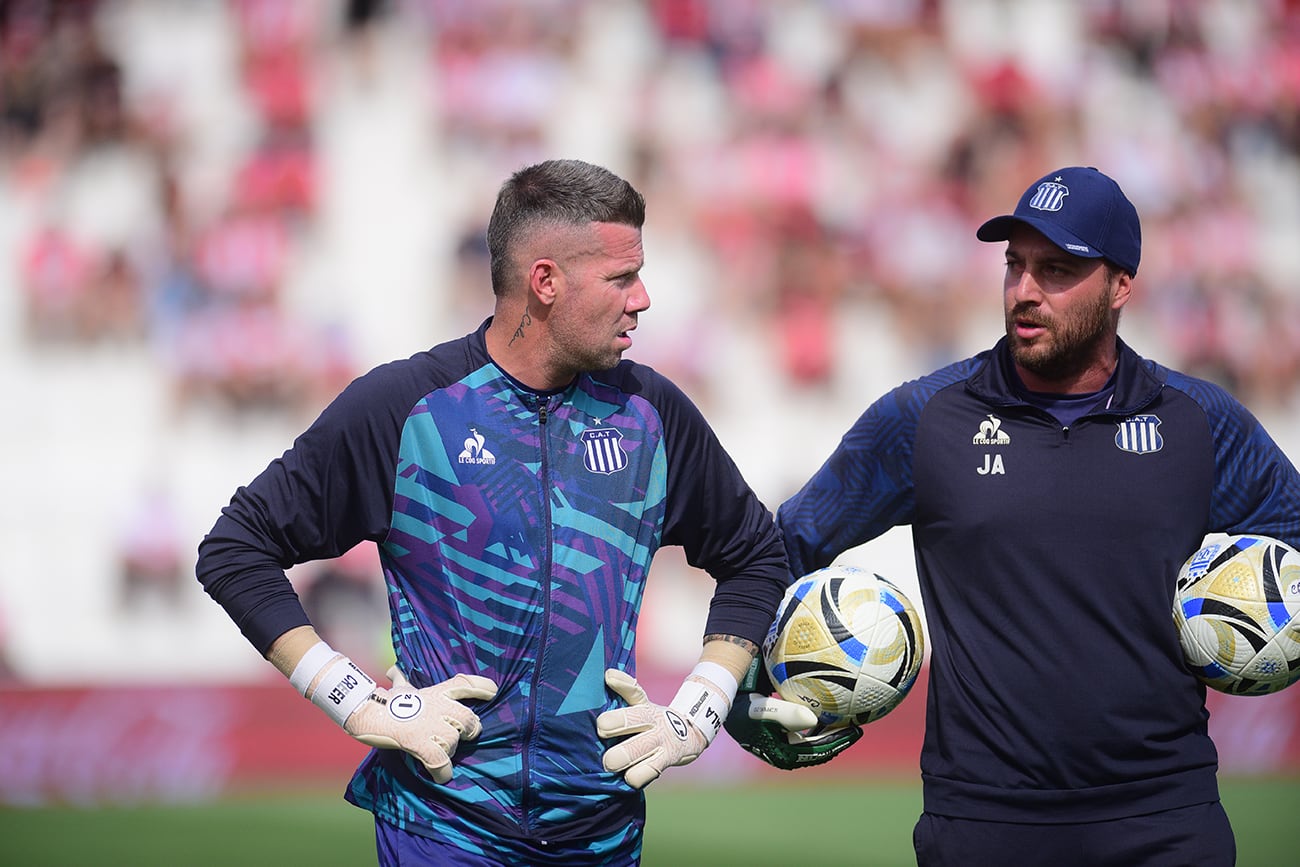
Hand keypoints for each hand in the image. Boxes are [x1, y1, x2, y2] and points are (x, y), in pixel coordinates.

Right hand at [343, 666, 497, 783]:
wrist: (365, 712)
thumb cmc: (383, 701)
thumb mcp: (399, 688)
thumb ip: (402, 680)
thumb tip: (392, 670)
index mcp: (435, 693)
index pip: (464, 684)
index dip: (481, 687)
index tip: (493, 692)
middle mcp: (437, 707)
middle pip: (469, 719)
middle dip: (471, 731)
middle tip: (464, 737)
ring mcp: (429, 725)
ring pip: (454, 742)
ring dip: (448, 753)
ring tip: (438, 755)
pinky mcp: (419, 742)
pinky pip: (440, 761)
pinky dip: (442, 772)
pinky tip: (441, 776)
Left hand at [597, 668, 721, 788]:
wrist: (691, 735)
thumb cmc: (652, 722)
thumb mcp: (642, 705)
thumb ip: (625, 693)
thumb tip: (608, 675)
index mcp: (644, 705)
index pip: (634, 690)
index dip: (621, 683)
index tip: (609, 678)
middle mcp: (653, 720)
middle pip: (631, 719)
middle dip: (611, 726)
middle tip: (601, 732)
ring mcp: (661, 740)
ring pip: (636, 749)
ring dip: (619, 758)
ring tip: (610, 763)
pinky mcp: (667, 760)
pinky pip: (646, 772)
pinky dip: (634, 776)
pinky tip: (628, 776)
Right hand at [722, 657, 859, 769]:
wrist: (719, 697)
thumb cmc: (740, 702)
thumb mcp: (761, 708)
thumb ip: (786, 713)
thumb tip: (814, 721)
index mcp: (780, 753)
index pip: (817, 752)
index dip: (838, 742)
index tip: (856, 730)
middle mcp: (781, 751)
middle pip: (817, 749)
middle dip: (838, 739)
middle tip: (857, 726)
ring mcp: (779, 741)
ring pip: (811, 740)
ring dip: (828, 731)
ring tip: (846, 717)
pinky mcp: (776, 730)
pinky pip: (803, 728)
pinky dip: (816, 721)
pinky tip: (825, 706)